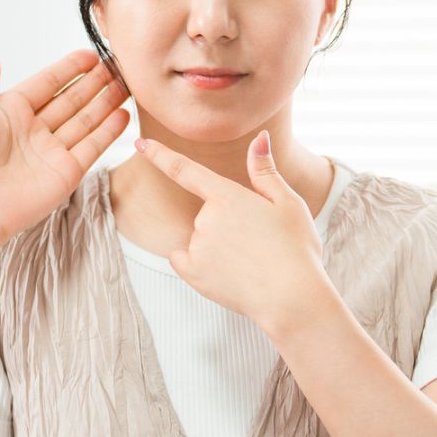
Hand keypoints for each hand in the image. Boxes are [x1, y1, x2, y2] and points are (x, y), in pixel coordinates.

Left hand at [0, 47, 128, 242]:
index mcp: (10, 111)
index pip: (47, 83)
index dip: (70, 69)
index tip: (91, 55)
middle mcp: (33, 131)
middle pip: (71, 101)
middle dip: (94, 83)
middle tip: (118, 67)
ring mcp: (51, 152)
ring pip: (86, 121)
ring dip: (107, 102)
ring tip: (128, 84)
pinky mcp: (67, 173)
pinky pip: (93, 147)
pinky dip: (110, 131)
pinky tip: (124, 114)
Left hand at [134, 130, 330, 334]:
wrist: (292, 299)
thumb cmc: (297, 248)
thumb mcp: (288, 203)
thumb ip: (265, 171)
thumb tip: (259, 137)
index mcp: (228, 196)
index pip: (184, 169)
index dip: (160, 155)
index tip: (139, 143)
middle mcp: (206, 219)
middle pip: (208, 214)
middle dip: (228, 223)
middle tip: (260, 242)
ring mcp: (197, 247)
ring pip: (201, 238)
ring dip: (219, 246)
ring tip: (252, 262)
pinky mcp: (193, 273)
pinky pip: (184, 259)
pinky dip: (198, 263)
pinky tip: (226, 272)